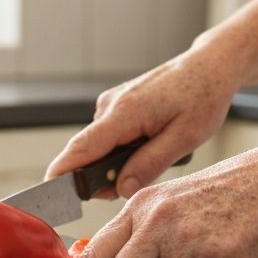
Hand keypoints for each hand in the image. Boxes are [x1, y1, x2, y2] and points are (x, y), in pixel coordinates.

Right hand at [45, 48, 239, 199]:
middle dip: (101, 177)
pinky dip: (122, 148)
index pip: (83, 147)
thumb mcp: (185, 138)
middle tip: (131, 187)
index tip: (48, 192)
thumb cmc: (202, 97)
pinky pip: (109, 136)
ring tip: (155, 154)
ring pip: (100, 146)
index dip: (63, 171)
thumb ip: (150, 164)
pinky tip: (149, 144)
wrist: (209, 66)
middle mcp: (110, 106)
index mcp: (125, 113)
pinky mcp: (117, 104)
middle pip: (88, 152)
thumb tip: (121, 189)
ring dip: (117, 162)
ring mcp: (112, 103)